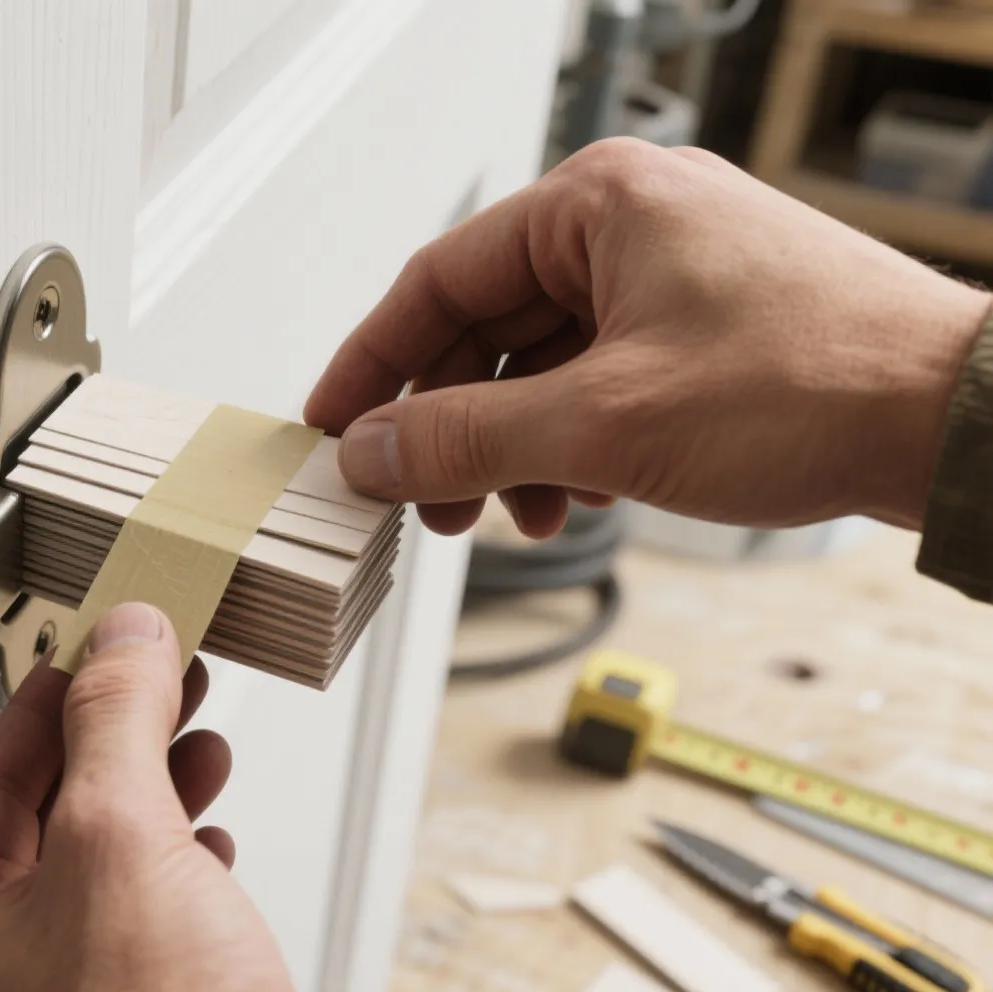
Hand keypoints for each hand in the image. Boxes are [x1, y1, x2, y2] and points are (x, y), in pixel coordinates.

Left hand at [0, 603, 346, 991]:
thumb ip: (117, 723)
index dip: (45, 704)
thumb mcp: (123, 837)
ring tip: (197, 735)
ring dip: (155, 788)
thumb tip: (120, 643)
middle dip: (114, 739)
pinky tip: (211, 833)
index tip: (89, 651)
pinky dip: (181, 857)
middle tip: (158, 675)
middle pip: (50, 815)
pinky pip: (147, 911)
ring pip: (105, 859)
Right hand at [306, 137, 991, 537]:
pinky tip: (584, 498)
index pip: (437, 280)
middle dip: (451, 425)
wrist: (960, 423)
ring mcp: (678, 273)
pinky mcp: (713, 326)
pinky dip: (577, 442)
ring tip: (518, 516)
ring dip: (515, 448)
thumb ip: (461, 437)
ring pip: (546, 362)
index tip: (332, 426)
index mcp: (597, 204)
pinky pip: (604, 379)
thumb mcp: (601, 425)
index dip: (371, 363)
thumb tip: (368, 451)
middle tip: (422, 499)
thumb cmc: (814, 385)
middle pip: (489, 326)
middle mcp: (634, 223)